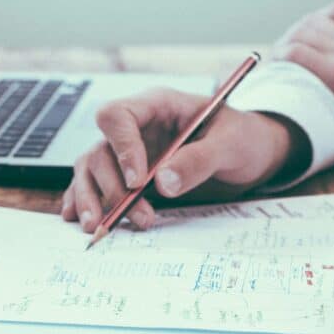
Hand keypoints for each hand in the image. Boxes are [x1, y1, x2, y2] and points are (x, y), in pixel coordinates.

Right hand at [62, 88, 307, 231]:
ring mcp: (130, 152)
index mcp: (157, 106)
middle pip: (100, 150)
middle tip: (138, 216)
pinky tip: (79, 219)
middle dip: (112, 187)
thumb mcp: (231, 144)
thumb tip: (162, 183)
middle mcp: (137, 128)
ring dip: (92, 198)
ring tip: (99, 227)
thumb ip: (199, 160)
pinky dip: (85, 201)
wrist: (254, 154)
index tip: (138, 181)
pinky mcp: (129, 175)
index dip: (121, 148)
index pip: (117, 116)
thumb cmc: (244, 138)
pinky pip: (96, 184)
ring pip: (91, 169)